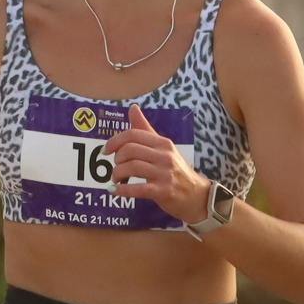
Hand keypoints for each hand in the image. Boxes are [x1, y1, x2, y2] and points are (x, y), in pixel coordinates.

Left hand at [107, 107, 212, 226]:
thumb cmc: (176, 170)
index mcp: (162, 143)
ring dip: (117, 174)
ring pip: (131, 167)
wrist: (197, 195)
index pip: (133, 134)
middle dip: (117, 159)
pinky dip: (122, 190)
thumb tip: (132, 108)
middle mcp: (164, 155)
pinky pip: (137, 189)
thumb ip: (146, 129)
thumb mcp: (163, 148)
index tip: (106, 150)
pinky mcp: (163, 191)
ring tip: (116, 179)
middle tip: (116, 167)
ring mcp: (164, 174)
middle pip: (130, 150)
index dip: (115, 141)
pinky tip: (115, 190)